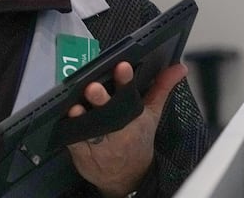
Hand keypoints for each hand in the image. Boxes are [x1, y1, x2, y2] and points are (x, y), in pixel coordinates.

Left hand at [65, 61, 187, 196]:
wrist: (126, 177)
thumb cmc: (137, 140)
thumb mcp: (151, 114)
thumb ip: (161, 88)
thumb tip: (179, 67)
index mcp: (133, 115)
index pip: (130, 94)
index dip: (125, 80)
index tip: (122, 66)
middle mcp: (117, 127)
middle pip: (108, 111)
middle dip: (101, 99)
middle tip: (93, 88)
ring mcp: (99, 140)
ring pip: (90, 127)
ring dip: (82, 118)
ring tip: (76, 107)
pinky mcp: (82, 151)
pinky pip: (75, 142)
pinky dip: (70, 134)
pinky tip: (64, 123)